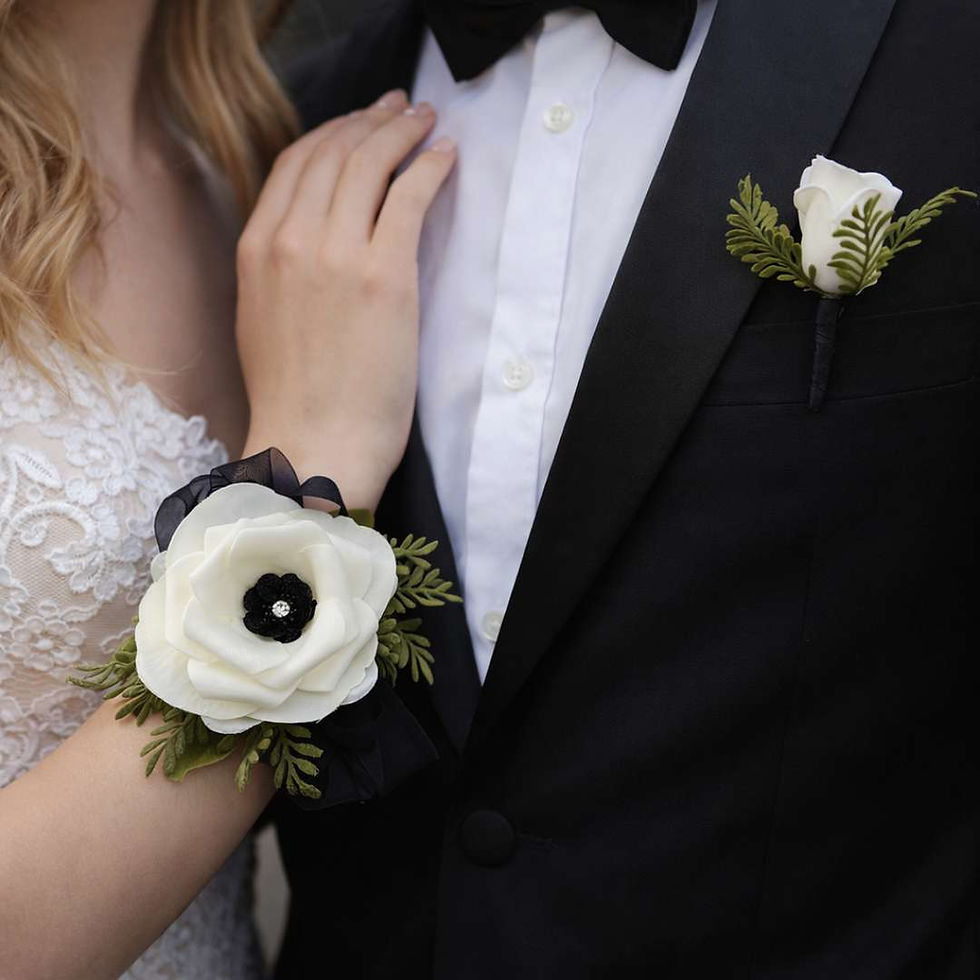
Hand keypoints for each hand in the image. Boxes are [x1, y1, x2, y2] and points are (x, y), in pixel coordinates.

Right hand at [236, 90, 455, 508]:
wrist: (314, 445)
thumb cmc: (294, 399)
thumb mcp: (262, 320)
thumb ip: (279, 269)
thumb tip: (309, 238)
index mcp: (256, 249)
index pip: (294, 164)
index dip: (332, 133)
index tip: (360, 123)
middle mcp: (291, 240)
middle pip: (333, 152)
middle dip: (372, 120)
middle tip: (402, 109)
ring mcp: (336, 254)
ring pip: (369, 164)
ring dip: (403, 132)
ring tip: (427, 121)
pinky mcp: (384, 276)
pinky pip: (408, 197)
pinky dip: (429, 168)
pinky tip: (446, 157)